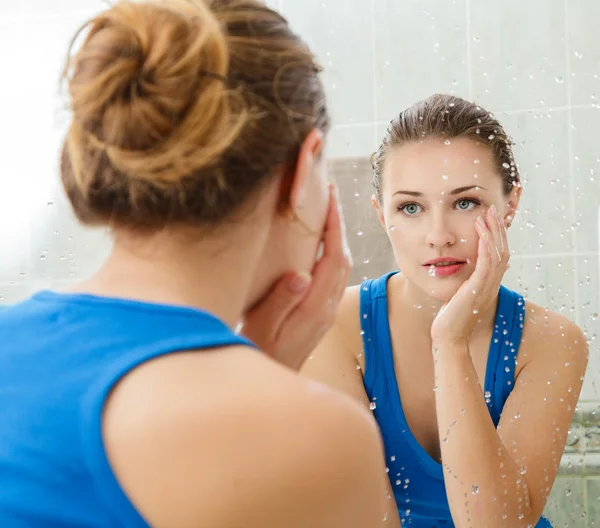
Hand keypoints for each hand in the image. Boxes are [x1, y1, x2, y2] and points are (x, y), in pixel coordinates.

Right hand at [239, 184, 351, 370]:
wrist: (268, 379)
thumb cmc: (257, 351)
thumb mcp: (261, 327)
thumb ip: (280, 302)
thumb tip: (301, 275)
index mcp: (315, 308)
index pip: (332, 259)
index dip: (334, 227)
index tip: (330, 199)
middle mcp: (326, 308)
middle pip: (343, 258)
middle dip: (339, 225)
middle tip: (330, 196)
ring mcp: (325, 311)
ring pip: (341, 267)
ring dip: (337, 237)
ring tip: (326, 212)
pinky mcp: (320, 313)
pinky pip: (333, 276)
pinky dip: (331, 252)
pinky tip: (319, 242)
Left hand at [430, 204, 509, 346]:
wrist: (448, 338)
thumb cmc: (449, 319)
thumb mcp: (459, 296)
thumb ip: (466, 283)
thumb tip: (464, 271)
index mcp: (488, 284)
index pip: (498, 254)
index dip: (496, 235)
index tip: (490, 218)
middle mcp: (491, 284)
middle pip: (502, 250)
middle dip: (498, 228)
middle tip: (493, 209)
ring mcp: (486, 287)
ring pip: (497, 254)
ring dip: (492, 232)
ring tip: (486, 214)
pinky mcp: (477, 290)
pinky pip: (486, 264)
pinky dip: (485, 246)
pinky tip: (481, 232)